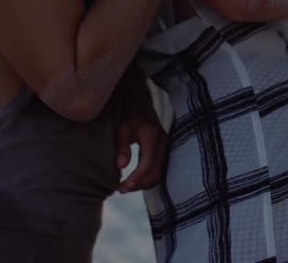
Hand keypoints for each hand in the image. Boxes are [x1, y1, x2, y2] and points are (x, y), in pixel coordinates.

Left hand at [115, 78, 167, 192]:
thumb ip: (122, 146)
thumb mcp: (122, 126)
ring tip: (128, 186)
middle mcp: (162, 141)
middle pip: (156, 171)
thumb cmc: (129, 112)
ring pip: (160, 171)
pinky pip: (160, 167)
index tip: (122, 187)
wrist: (140, 99)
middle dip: (140, 184)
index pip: (147, 163)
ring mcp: (165, 144)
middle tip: (122, 190)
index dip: (136, 178)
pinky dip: (149, 177)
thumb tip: (121, 167)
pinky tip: (137, 180)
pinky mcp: (164, 147)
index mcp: (152, 135)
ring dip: (145, 182)